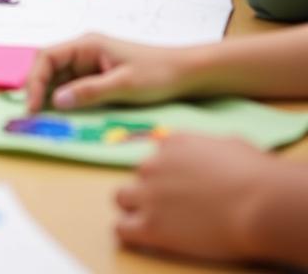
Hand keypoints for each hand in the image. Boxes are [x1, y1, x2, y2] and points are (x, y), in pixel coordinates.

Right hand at [23, 34, 197, 112]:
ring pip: (58, 79)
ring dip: (49, 96)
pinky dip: (64, 101)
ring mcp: (89, 64)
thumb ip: (90, 91)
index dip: (35, 80)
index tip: (33, 106)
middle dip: (37, 89)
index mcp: (86, 44)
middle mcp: (83, 51)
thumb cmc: (158, 73)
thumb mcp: (124, 85)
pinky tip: (62, 115)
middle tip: (33, 115)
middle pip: (48, 67)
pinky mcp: (97, 78)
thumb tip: (57, 100)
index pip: (47, 56)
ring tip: (42, 119)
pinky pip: (72, 88)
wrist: (187, 74)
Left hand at [115, 135, 271, 261]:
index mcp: (172, 143)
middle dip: (152, 189)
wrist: (260, 205)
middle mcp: (154, 164)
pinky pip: (122, 229)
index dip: (171, 172)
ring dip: (135, 209)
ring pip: (122, 199)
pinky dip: (129, 234)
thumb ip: (212, 147)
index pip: (159, 155)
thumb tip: (217, 153)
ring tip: (156, 223)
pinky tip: (143, 239)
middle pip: (140, 176)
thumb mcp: (232, 144)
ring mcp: (149, 194)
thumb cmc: (256, 175)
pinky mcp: (150, 225)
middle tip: (174, 208)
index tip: (185, 186)